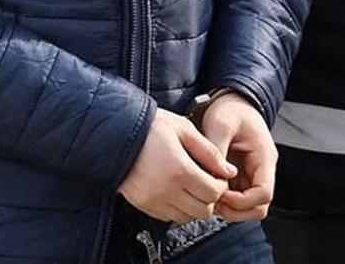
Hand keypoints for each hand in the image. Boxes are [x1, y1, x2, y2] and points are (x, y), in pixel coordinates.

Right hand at [120, 108, 237, 222]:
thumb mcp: (184, 129)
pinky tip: (176, 190)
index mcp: (180, 169)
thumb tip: (229, 171)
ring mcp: (153, 200)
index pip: (214, 193)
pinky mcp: (143, 205)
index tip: (217, 175)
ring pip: (187, 217)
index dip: (221, 185)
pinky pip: (169, 217)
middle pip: (203, 210)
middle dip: (210, 197)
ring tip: (191, 185)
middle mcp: (166, 189)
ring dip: (194, 205)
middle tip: (207, 181)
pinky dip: (178, 208)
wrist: (115, 133)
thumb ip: (210, 152)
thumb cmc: (150, 127)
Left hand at [200, 93, 278, 221]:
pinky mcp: (240, 176)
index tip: (221, 194)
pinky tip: (209, 190)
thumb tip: (212, 176)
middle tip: (214, 201)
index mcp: (264, 157)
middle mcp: (261, 169)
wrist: (232, 102)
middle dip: (236, 210)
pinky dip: (224, 201)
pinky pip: (237, 198)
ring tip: (210, 196)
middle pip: (259, 207)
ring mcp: (252, 174)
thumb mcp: (221, 123)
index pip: (263, 194)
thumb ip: (217, 149)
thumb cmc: (230, 110)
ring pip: (248, 207)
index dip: (242, 201)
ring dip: (230, 208)